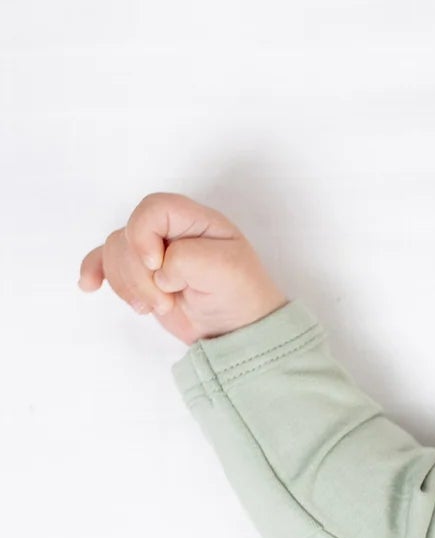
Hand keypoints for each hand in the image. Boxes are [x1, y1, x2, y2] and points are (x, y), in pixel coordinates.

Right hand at [77, 192, 287, 344]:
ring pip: (114, 253)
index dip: (144, 234)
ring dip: (129, 286)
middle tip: (166, 302)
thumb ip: (187, 259)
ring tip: (159, 307)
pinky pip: (104, 262)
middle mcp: (169, 230)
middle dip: (139, 274)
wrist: (240, 329)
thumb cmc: (242, 295)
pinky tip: (89, 285)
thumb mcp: (227, 270)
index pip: (153, 208)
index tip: (157, 267)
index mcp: (193, 220)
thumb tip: (158, 271)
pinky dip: (94, 272)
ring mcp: (151, 251)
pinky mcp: (139, 273)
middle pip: (127, 235)